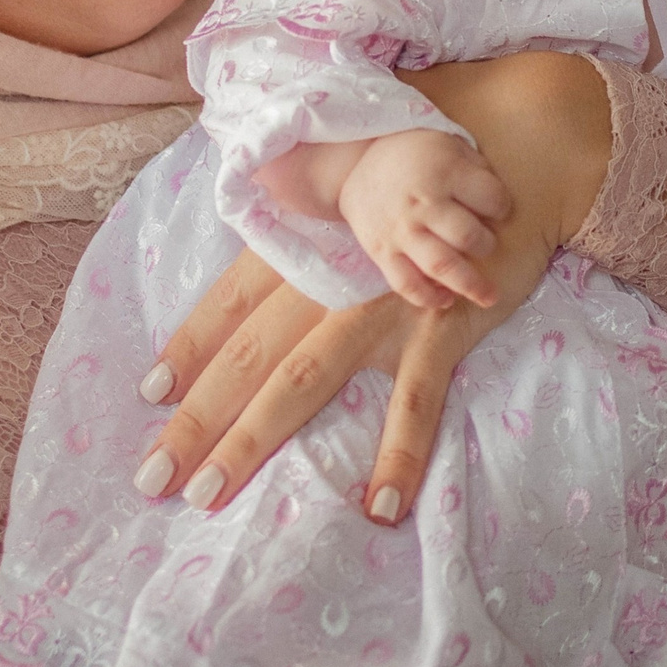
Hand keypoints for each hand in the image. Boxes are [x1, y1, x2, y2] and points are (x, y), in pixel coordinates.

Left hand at [133, 50, 609, 524]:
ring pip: (304, 378)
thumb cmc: (439, 171)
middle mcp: (333, 276)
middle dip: (196, 416)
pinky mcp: (441, 328)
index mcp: (311, 243)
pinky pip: (417, 401)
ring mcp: (384, 306)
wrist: (518, 159)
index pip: (233, 297)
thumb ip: (318, 205)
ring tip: (210, 493)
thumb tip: (274, 204)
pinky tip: (379, 507)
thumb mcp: (365, 183)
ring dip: (253, 437)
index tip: (148, 392)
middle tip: (152, 475)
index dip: (190, 344)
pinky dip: (400, 454)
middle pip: (250, 352)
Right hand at [338, 128, 509, 308]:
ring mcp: (401, 231)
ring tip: (489, 296)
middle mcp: (423, 204)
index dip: (502, 208)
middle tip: (486, 245)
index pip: (491, 199)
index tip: (500, 212)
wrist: (356, 161)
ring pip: (441, 265)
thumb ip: (477, 170)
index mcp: (445, 172)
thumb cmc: (414, 153)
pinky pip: (406, 283)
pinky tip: (446, 299)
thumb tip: (499, 206)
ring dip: (470, 285)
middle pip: (468, 236)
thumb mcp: (450, 144)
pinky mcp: (381, 251)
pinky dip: (428, 298)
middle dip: (486, 245)